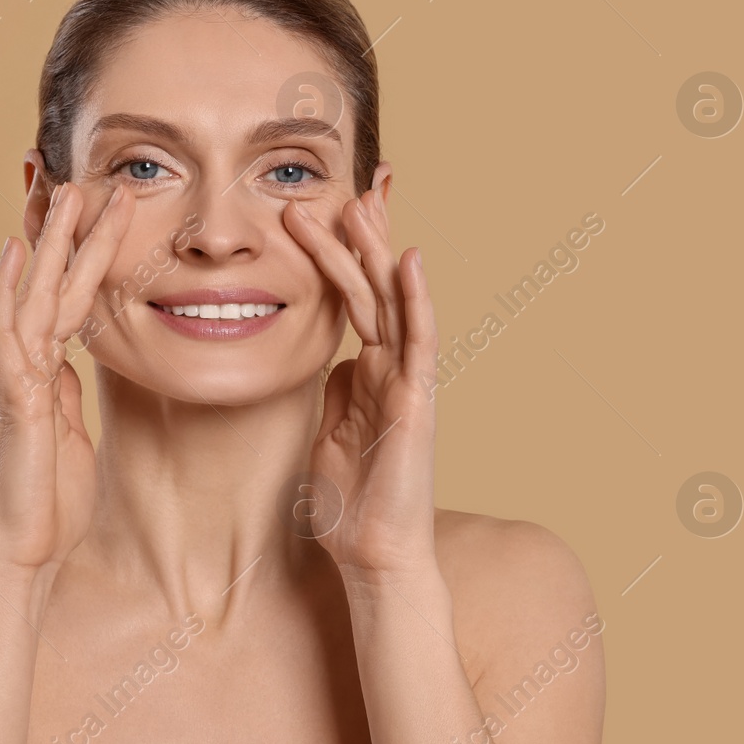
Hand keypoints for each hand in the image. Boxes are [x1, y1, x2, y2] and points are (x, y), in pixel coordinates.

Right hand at [0, 182, 133, 575]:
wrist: (18, 558)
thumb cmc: (46, 505)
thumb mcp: (66, 436)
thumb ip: (62, 396)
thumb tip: (65, 365)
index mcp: (39, 372)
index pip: (62, 299)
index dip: (76, 254)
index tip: (97, 209)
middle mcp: (20, 366)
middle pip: (46, 284)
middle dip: (69, 231)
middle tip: (90, 176)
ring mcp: (13, 380)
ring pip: (30, 295)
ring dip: (50, 243)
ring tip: (68, 192)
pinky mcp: (14, 402)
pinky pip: (8, 337)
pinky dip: (9, 293)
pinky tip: (13, 255)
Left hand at [283, 180, 439, 578]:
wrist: (376, 556)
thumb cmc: (354, 505)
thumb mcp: (332, 435)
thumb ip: (338, 394)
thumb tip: (337, 361)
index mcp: (369, 373)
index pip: (356, 299)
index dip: (344, 253)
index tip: (327, 208)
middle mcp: (392, 368)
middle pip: (374, 288)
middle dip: (358, 237)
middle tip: (340, 186)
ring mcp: (408, 381)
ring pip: (391, 303)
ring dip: (375, 252)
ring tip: (360, 203)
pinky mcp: (416, 402)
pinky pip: (417, 343)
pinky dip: (414, 300)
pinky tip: (408, 261)